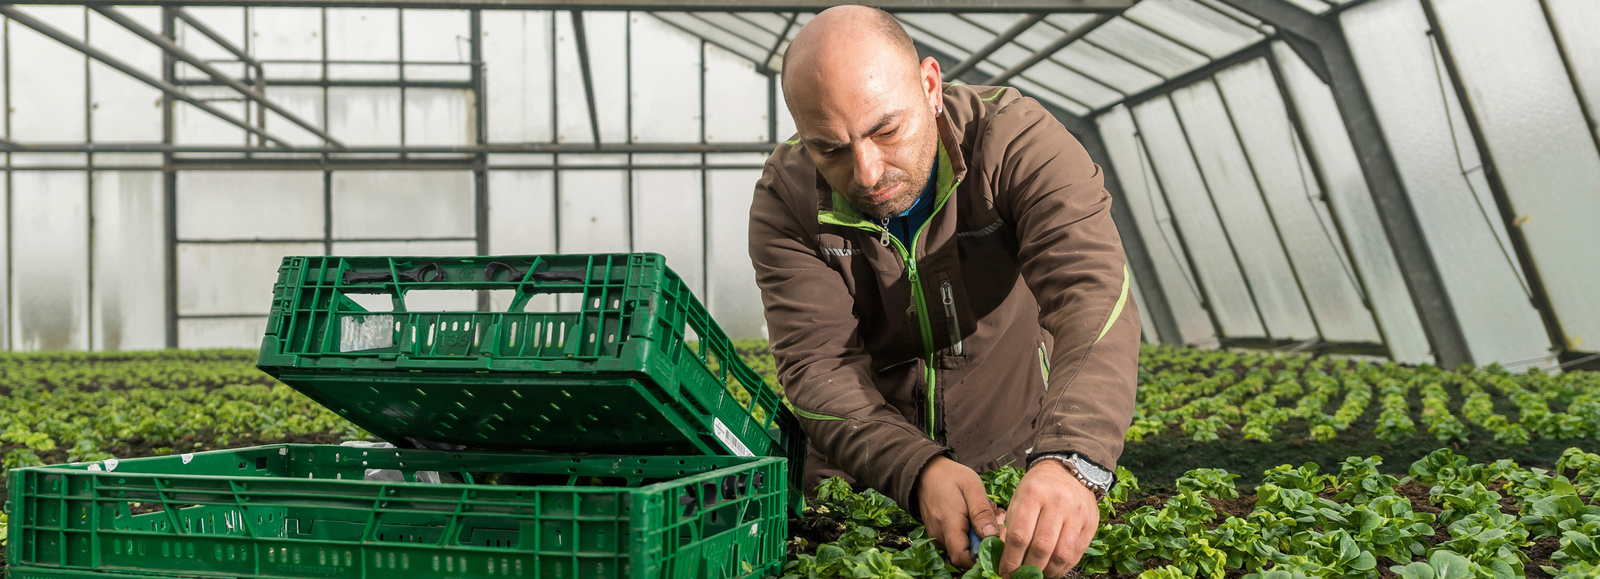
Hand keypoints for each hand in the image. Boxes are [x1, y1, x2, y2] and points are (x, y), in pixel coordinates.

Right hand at [915, 455, 1001, 567]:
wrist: (927, 472)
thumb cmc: (951, 477)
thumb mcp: (972, 487)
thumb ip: (982, 513)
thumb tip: (991, 536)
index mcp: (948, 525)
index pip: (962, 559)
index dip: (981, 557)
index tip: (995, 540)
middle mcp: (939, 536)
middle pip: (965, 554)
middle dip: (985, 541)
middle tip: (996, 517)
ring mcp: (937, 536)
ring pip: (963, 548)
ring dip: (979, 536)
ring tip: (986, 513)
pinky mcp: (938, 535)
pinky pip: (957, 541)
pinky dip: (970, 533)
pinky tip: (975, 516)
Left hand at [999, 459, 1100, 578]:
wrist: (1067, 471)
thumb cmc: (1037, 488)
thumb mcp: (1019, 497)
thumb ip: (1012, 525)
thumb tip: (1005, 559)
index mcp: (1033, 494)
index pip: (1020, 536)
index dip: (1010, 559)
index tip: (1004, 571)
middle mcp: (1057, 503)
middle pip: (1041, 548)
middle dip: (1027, 569)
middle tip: (1018, 577)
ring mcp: (1076, 514)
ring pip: (1061, 554)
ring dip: (1046, 572)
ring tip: (1035, 576)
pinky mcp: (1090, 524)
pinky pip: (1075, 554)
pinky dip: (1062, 568)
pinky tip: (1051, 571)